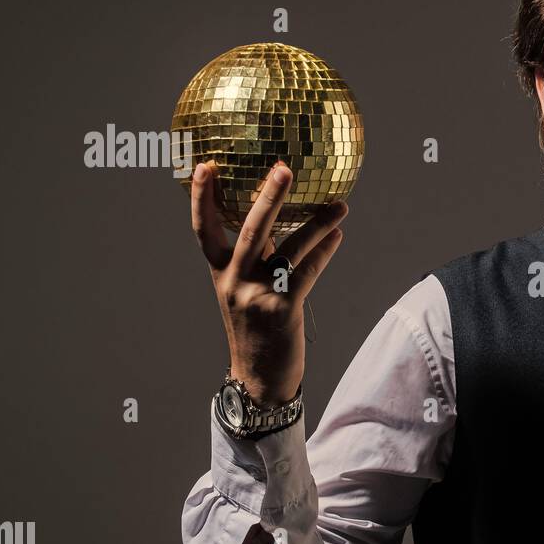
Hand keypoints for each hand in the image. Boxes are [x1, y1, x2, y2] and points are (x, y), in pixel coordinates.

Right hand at [190, 160, 347, 404]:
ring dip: (317, 225)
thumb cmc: (255, 329)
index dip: (202, 198)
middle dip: (268, 197)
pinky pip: (307, 273)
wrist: (259, 379)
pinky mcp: (282, 309)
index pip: (204, 229)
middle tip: (284, 169)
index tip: (206, 165)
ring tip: (340, 206)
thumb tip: (278, 218)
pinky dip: (324, 252)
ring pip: (289, 250)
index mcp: (219, 273)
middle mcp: (233, 281)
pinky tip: (337, 237)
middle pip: (250, 230)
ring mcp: (257, 295)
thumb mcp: (242, 292)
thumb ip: (253, 258)